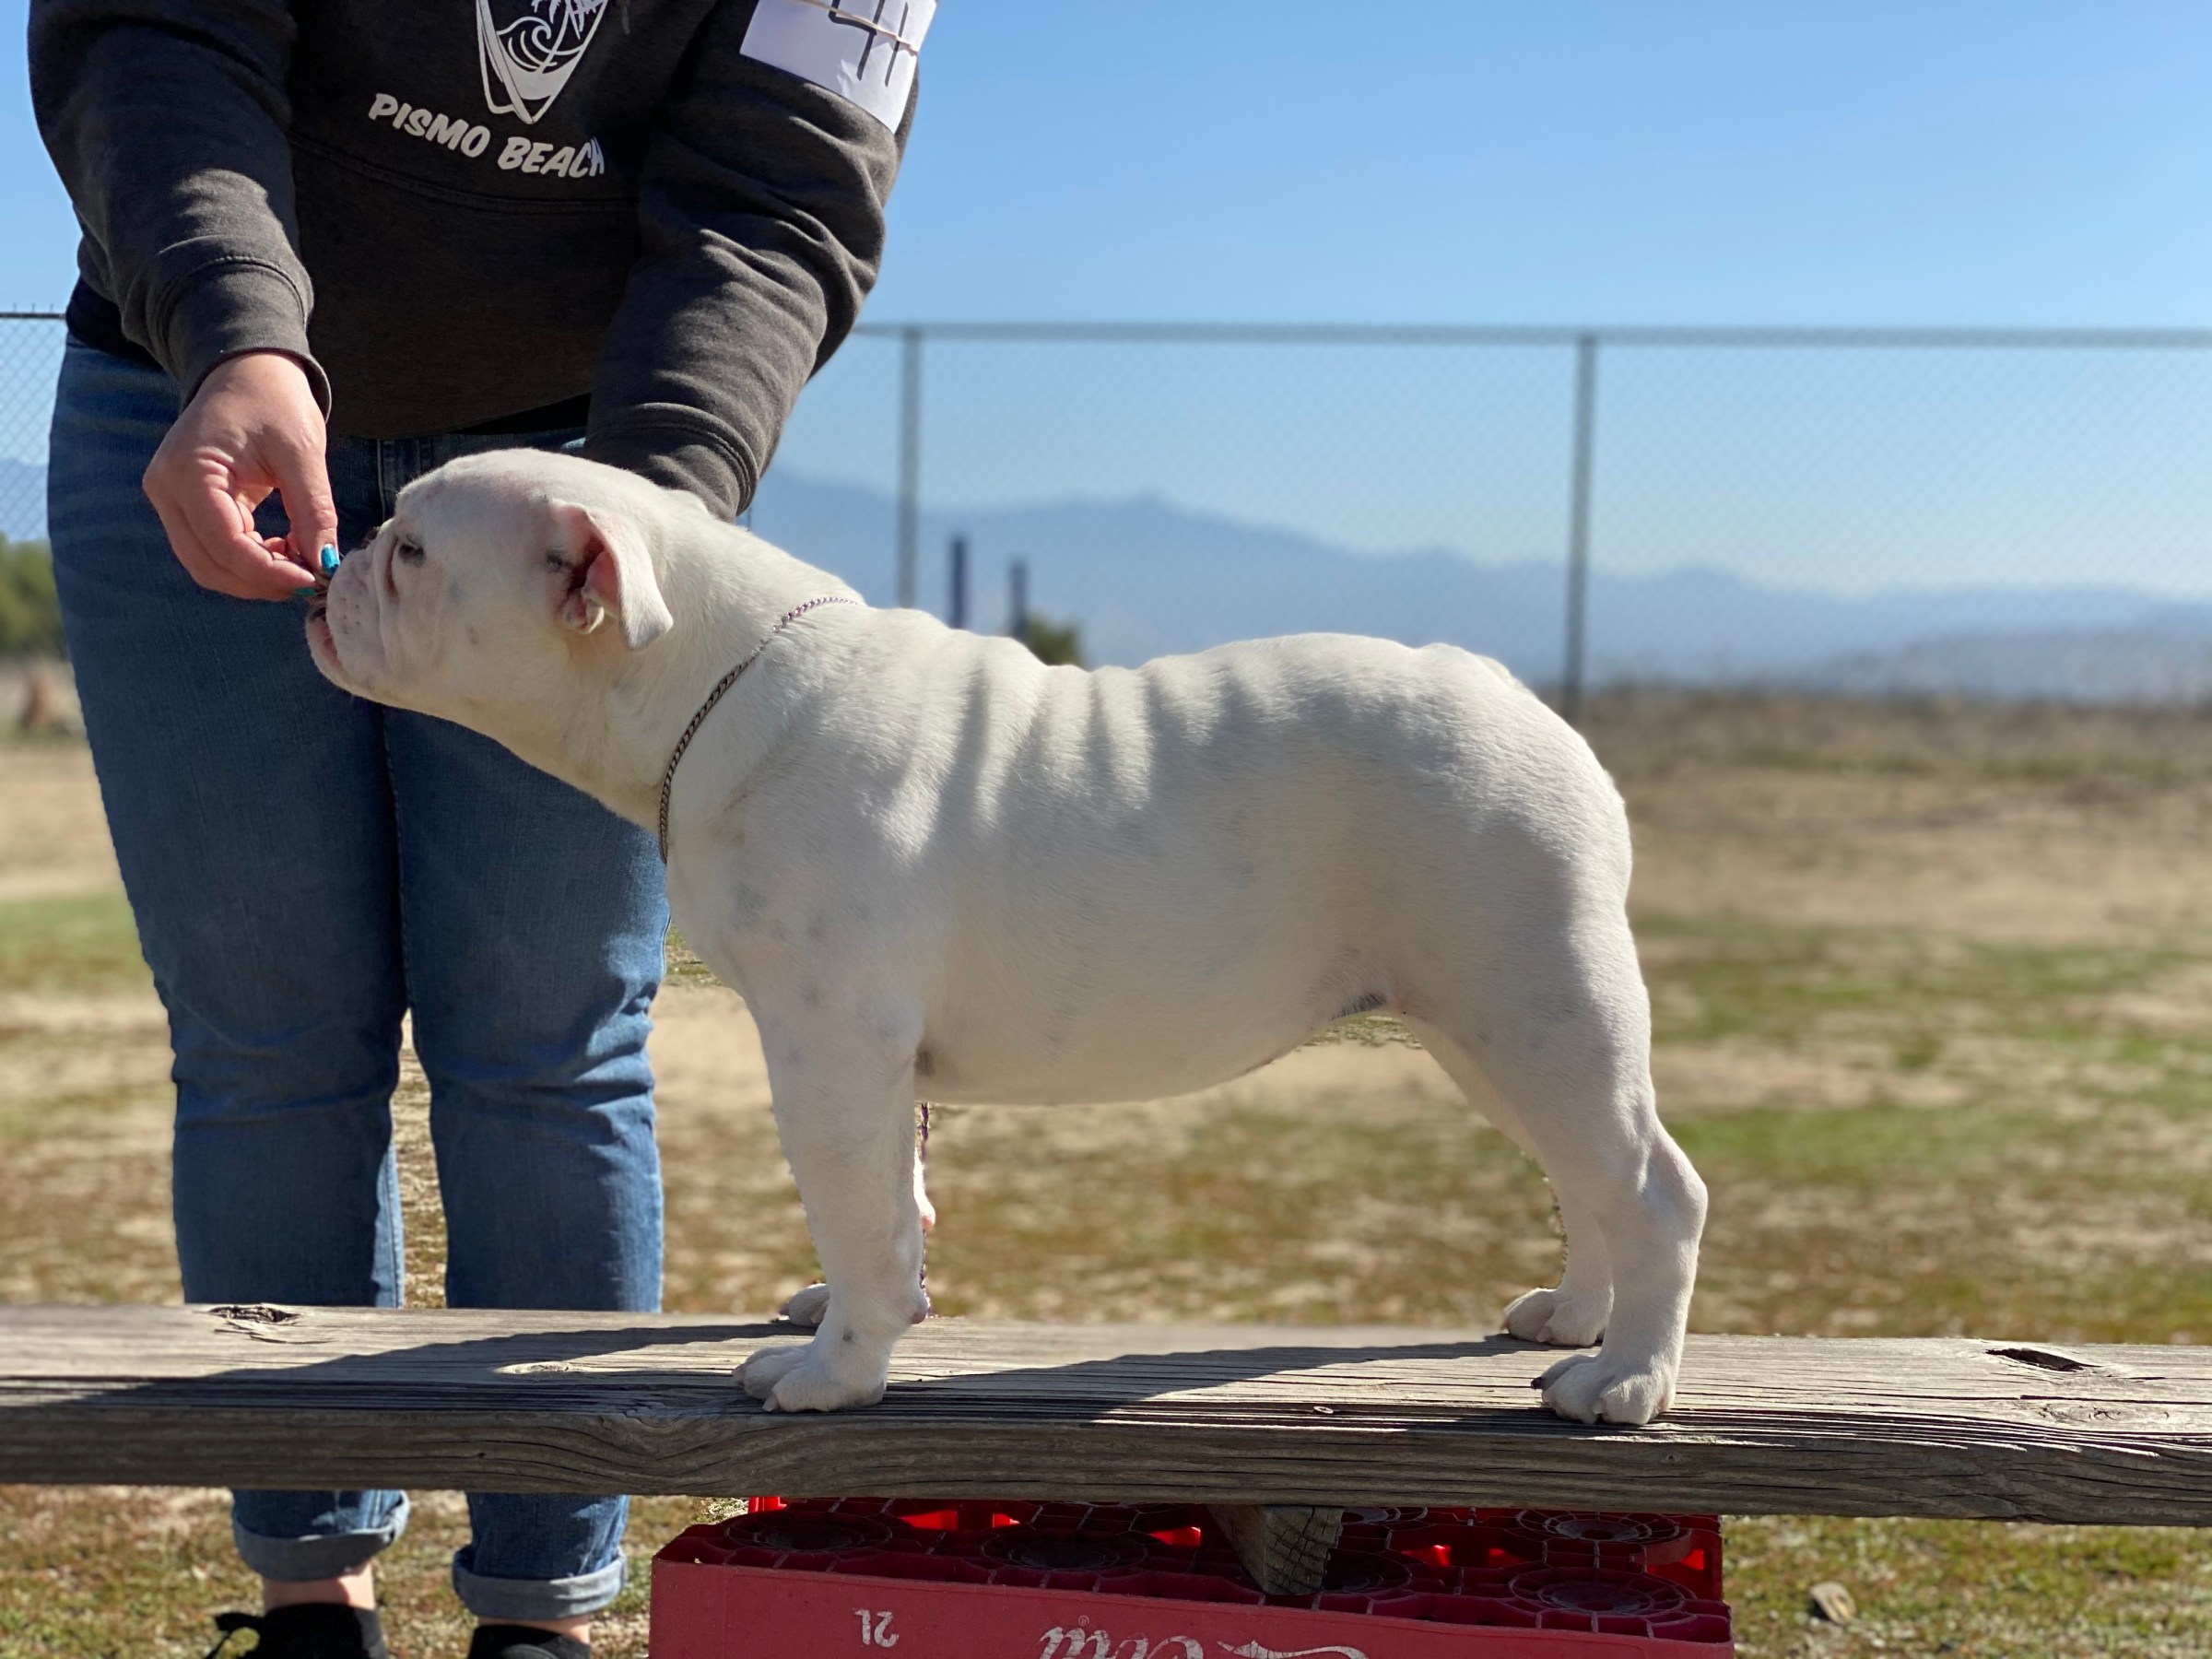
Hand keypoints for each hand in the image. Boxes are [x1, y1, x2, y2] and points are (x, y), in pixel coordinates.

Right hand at [142, 351, 338, 600]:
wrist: (245, 371)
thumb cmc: (273, 399)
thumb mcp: (302, 452)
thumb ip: (313, 511)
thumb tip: (325, 563)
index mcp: (190, 471)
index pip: (224, 545)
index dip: (269, 572)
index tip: (313, 577)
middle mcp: (167, 489)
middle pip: (208, 565)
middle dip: (260, 582)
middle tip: (310, 578)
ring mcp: (169, 499)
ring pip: (207, 565)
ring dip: (254, 576)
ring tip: (300, 561)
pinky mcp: (182, 505)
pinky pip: (211, 550)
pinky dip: (247, 561)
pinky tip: (284, 549)